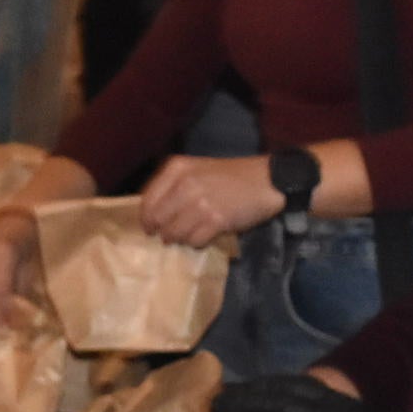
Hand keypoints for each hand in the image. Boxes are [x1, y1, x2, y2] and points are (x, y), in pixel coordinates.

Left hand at [138, 154, 283, 247]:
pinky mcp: (215, 220)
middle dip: (162, 231)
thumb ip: (173, 187)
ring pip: (174, 233)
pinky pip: (194, 240)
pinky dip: (197, 242)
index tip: (149, 227)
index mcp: (177, 169)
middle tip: (169, 237)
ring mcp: (200, 203)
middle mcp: (184, 184)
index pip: (147, 200)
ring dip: (180, 239)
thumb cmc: (230, 177)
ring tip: (190, 235)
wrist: (266, 180)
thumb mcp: (197, 171)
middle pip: (157, 219)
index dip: (146, 218)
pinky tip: (205, 236)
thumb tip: (153, 216)